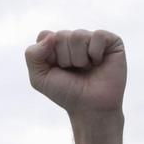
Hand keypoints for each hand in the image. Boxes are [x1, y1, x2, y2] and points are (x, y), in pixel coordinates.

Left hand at [25, 29, 125, 143]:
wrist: (90, 108)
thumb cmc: (66, 93)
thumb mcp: (39, 78)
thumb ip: (32, 55)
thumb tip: (51, 36)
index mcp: (56, 45)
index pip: (45, 36)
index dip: (48, 56)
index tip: (56, 70)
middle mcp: (74, 39)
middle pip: (61, 36)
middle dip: (64, 59)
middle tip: (74, 71)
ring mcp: (92, 38)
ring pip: (78, 36)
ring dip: (79, 59)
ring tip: (86, 68)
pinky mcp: (111, 41)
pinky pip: (97, 35)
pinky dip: (95, 53)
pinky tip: (99, 63)